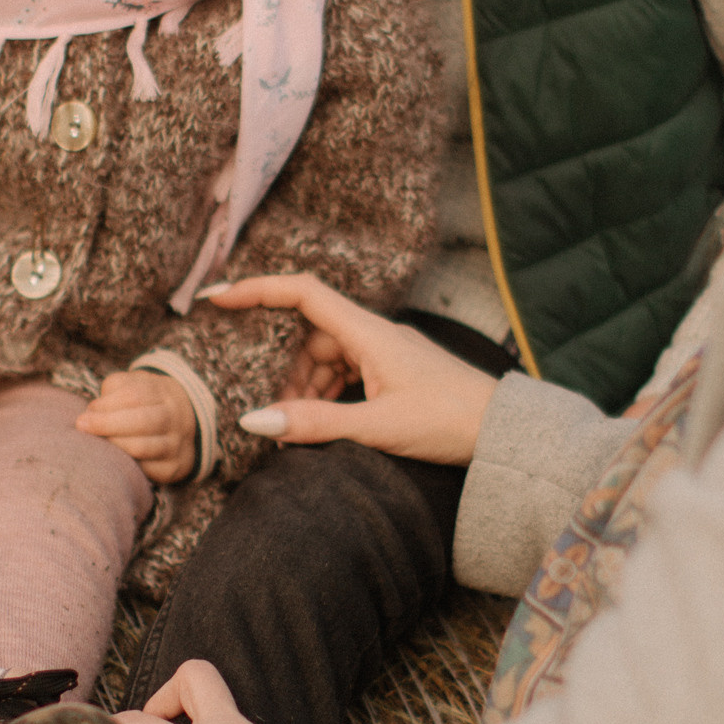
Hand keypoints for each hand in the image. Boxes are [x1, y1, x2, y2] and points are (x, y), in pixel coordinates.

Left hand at [75, 371, 199, 480]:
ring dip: (114, 445)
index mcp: (164, 393)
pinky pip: (146, 470)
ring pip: (142, 448)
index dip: (106, 405)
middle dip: (107, 425)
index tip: (84, 415)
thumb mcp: (133, 385)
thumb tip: (93, 413)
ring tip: (97, 444)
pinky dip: (126, 465)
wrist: (183, 422)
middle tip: (82, 427)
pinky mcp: (175, 468)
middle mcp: (176, 418)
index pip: (135, 396)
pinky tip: (113, 460)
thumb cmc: (146, 401)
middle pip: (142, 421)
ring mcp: (178, 444)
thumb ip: (113, 391)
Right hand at [201, 274, 497, 464]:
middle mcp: (377, 335)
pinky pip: (349, 372)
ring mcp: (389, 353)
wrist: (505, 432)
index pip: (303, 294)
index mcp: (370, 333)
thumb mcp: (376, 428)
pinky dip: (329, 393)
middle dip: (284, 368)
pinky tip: (324, 422)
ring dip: (307, 387)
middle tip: (269, 408)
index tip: (218, 299)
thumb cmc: (451, 422)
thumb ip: (315, 423)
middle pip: (311, 334)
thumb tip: (255, 421)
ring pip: (329, 357)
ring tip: (297, 427)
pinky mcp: (398, 373)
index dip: (258, 290)